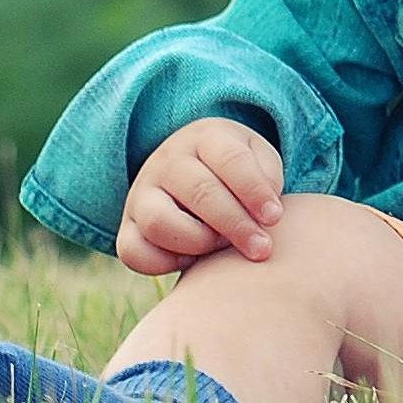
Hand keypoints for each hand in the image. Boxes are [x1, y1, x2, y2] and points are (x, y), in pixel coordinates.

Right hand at [116, 117, 284, 275]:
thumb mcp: (259, 161)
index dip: (255, 191)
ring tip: (221, 247)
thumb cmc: (237, 172)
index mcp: (205, 139)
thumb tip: (265, 214)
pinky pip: (133, 251)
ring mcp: (141, 195)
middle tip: (261, 248)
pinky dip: (163, 263)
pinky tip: (191, 261)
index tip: (275, 217)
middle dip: (235, 225)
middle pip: (199, 192)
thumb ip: (267, 179)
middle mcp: (167, 163)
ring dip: (199, 242)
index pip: (231, 160)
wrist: (195, 172)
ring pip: (159, 222)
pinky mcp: (127, 227)